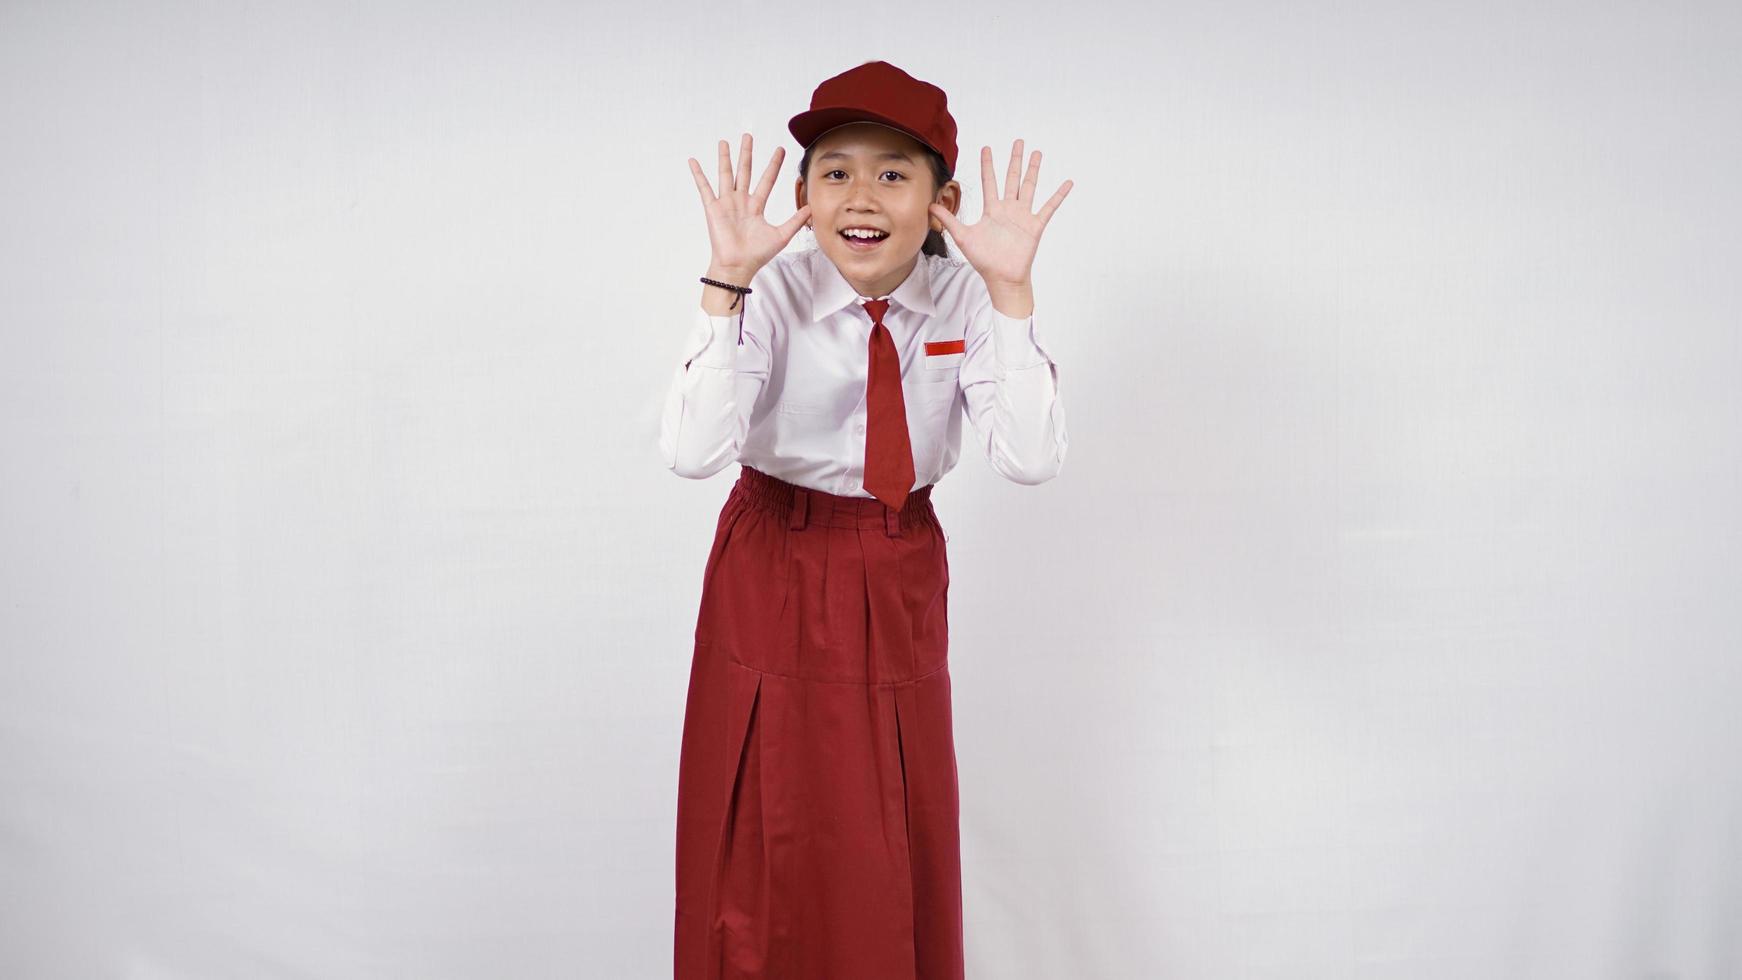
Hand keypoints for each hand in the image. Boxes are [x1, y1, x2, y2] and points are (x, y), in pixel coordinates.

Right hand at [688, 133, 810, 279]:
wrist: (738, 266)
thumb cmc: (757, 255)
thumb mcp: (781, 235)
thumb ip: (795, 220)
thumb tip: (811, 207)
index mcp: (756, 206)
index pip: (767, 180)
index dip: (774, 165)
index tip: (780, 149)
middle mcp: (741, 202)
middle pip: (745, 171)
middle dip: (747, 154)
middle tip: (748, 136)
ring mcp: (726, 204)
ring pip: (726, 175)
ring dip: (725, 158)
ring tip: (724, 142)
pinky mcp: (713, 209)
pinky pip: (704, 188)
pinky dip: (698, 174)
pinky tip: (693, 161)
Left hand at [929, 139, 1071, 285]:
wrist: (1001, 278)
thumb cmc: (984, 260)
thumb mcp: (962, 237)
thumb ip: (949, 220)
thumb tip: (929, 206)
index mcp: (992, 210)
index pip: (989, 181)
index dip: (987, 165)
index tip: (987, 148)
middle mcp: (1008, 209)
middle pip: (1012, 178)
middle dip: (1014, 160)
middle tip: (1018, 141)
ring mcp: (1022, 216)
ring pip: (1029, 187)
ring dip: (1033, 170)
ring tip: (1037, 153)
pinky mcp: (1034, 226)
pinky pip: (1048, 208)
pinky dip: (1058, 195)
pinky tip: (1067, 183)